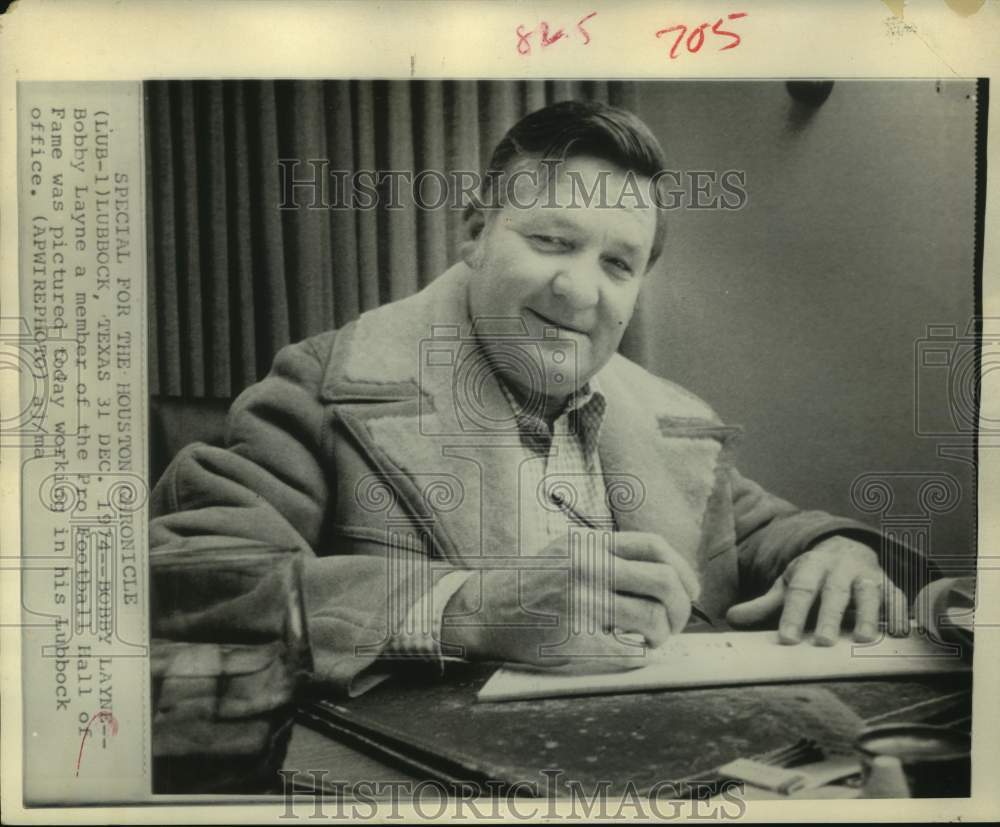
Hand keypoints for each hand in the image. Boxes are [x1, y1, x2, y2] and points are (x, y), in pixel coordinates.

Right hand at [442, 531, 700, 668]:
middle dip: (680, 607)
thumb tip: (667, 576)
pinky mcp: (574, 638)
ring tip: (649, 639)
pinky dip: (638, 655)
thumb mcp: (568, 552)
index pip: (655, 547)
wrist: (485, 610)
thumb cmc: (532, 584)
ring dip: (660, 635)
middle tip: (673, 622)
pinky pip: (627, 651)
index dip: (683, 570)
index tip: (688, 590)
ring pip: (651, 618)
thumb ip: (609, 556)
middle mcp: (587, 568)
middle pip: (663, 582)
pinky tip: (630, 652)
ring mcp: (580, 603)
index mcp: (589, 545)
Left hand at [725, 536, 909, 644]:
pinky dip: (901, 612)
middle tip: (823, 641)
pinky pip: (898, 596)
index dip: (793, 614)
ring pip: (869, 592)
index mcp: (810, 566)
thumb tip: (732, 619)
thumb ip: (764, 604)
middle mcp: (839, 568)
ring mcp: (866, 574)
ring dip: (868, 614)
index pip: (799, 590)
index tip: (787, 639)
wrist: (845, 548)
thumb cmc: (813, 576)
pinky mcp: (889, 584)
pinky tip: (900, 631)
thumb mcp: (788, 585)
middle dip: (829, 615)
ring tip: (864, 638)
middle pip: (834, 591)